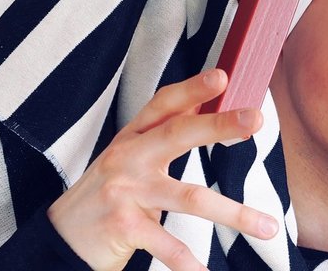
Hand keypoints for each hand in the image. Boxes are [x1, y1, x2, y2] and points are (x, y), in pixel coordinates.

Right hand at [46, 68, 277, 270]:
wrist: (61, 239)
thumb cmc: (109, 192)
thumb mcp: (132, 154)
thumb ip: (166, 129)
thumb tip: (208, 98)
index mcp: (134, 136)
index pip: (165, 104)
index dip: (193, 88)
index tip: (223, 76)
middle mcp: (128, 158)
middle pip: (178, 134)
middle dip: (219, 125)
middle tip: (256, 119)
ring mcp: (125, 192)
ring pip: (189, 197)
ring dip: (234, 213)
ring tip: (266, 225)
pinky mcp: (123, 227)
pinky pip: (165, 246)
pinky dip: (188, 262)